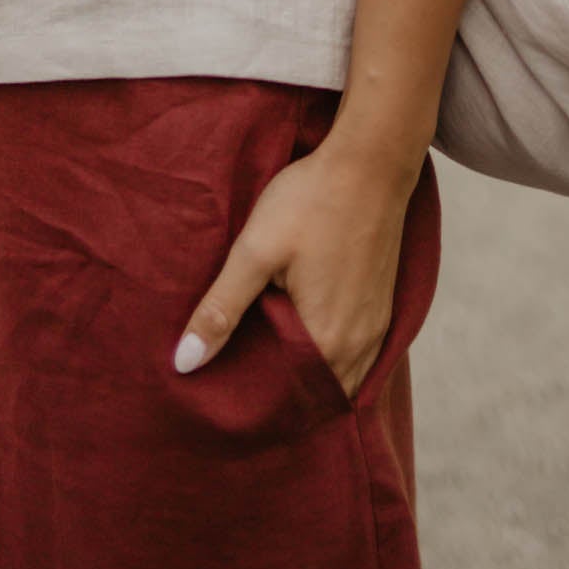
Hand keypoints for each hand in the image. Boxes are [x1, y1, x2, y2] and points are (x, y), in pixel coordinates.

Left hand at [173, 139, 417, 401]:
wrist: (370, 163)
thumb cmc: (310, 201)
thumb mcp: (256, 250)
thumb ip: (221, 308)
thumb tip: (184, 363)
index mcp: (327, 341)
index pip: (288, 402)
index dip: (256, 406)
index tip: (225, 404)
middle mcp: (360, 347)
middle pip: (315, 395)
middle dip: (281, 399)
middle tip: (239, 385)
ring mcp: (376, 329)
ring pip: (340, 379)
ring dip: (308, 381)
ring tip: (268, 368)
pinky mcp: (383, 309)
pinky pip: (358, 359)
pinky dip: (332, 363)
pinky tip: (306, 343)